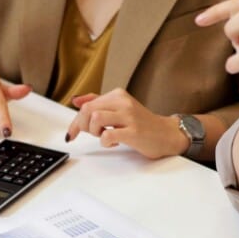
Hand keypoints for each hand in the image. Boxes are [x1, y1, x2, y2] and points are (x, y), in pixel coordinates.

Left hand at [64, 90, 187, 158]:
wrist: (167, 134)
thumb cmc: (142, 124)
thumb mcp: (119, 108)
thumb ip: (98, 103)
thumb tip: (76, 100)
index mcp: (118, 95)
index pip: (87, 104)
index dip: (75, 121)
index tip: (72, 133)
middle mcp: (123, 102)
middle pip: (88, 110)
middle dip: (82, 126)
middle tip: (92, 134)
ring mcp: (129, 117)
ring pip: (95, 118)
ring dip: (94, 132)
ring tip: (104, 136)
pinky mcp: (134, 132)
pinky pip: (107, 135)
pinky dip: (105, 142)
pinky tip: (115, 143)